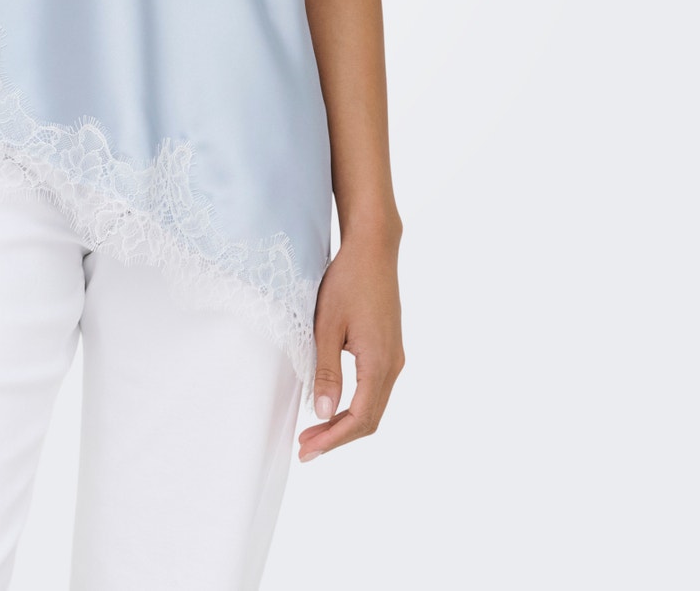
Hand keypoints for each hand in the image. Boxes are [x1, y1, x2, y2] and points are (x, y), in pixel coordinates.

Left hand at [297, 222, 403, 461]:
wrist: (373, 250)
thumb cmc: (347, 282)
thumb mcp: (327, 326)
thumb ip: (326, 370)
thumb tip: (322, 412)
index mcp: (379, 363)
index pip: (360, 418)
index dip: (333, 438)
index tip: (307, 449)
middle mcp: (393, 365)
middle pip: (369, 419)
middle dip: (337, 437)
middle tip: (305, 447)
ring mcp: (394, 357)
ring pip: (373, 406)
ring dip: (345, 423)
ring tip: (313, 431)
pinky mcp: (389, 349)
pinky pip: (374, 389)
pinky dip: (354, 405)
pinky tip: (332, 405)